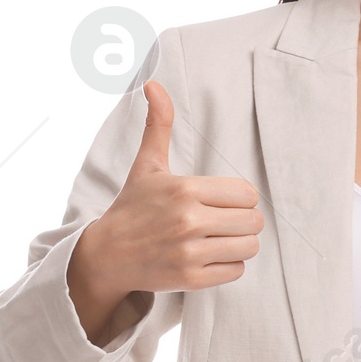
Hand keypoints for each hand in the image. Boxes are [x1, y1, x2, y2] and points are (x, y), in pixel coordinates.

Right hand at [67, 79, 264, 345]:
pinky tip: (211, 257)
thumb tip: (153, 83)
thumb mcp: (147, 164)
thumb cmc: (132, 208)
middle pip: (253, 221)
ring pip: (248, 247)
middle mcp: (188, 220)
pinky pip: (236, 271)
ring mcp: (189, 251)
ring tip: (221, 240)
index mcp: (184, 189)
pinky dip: (230, 266)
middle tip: (226, 223)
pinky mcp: (191, 278)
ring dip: (240, 244)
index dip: (241, 198)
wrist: (107, 255)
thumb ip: (159, 124)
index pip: (247, 193)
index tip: (225, 202)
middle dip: (244, 222)